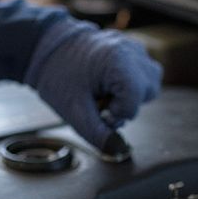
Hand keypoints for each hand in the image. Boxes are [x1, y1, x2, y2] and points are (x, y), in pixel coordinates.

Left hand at [24, 18, 161, 150]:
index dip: (116, 114)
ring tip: (103, 90)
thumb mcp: (74, 110)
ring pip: (149, 84)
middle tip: (98, 100)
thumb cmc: (58, 75)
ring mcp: (134, 48)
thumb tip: (119, 151)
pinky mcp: (133, 49)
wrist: (48, 48)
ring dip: (130, 94)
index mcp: (118, 62)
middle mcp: (131, 52)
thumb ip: (97, 134)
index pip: (133, 104)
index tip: (97, 109)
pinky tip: (108, 82)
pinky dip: (130, 83)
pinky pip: (143, 74)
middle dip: (124, 104)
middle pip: (146, 93)